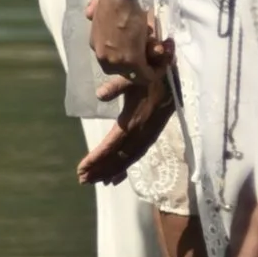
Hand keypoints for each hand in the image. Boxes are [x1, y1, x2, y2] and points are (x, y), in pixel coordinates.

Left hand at [77, 63, 176, 187]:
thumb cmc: (150, 76)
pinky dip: (126, 168)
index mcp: (133, 121)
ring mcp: (147, 137)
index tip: (81, 169)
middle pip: (118, 158)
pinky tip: (116, 178)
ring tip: (96, 181)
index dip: (96, 159)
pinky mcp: (151, 136)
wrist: (176, 79)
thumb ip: (116, 87)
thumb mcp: (133, 77)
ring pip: (127, 160)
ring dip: (111, 171)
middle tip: (82, 180)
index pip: (111, 145)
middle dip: (100, 170)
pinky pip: (137, 156)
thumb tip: (99, 95)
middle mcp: (140, 133)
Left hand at [87, 0, 155, 86]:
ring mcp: (116, 61)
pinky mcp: (131, 62)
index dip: (134, 52)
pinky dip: (158, 69)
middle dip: (143, 59)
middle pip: (125, 68)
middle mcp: (102, 56)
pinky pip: (146, 76)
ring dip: (153, 61)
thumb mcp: (100, 2)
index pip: (115, 58)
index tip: (147, 40)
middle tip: (156, 43)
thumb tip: (89, 13)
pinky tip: (166, 55)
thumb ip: (95, 10)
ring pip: (137, 73)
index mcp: (95, 42)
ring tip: (162, 43)